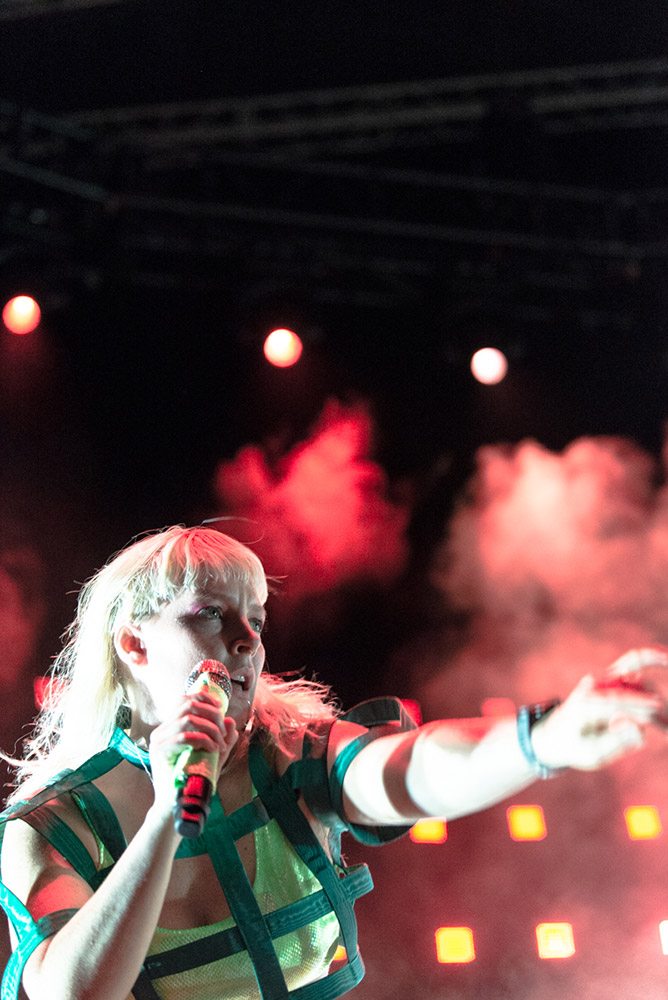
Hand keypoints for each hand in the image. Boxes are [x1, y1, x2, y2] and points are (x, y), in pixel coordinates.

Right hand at [147, 691, 237, 816]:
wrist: (177, 805)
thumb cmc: (193, 780)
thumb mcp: (214, 756)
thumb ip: (223, 739)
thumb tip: (230, 721)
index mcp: (170, 727)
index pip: (187, 700)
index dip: (207, 699)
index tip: (222, 711)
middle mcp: (161, 731)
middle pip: (189, 705)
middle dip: (212, 715)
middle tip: (223, 733)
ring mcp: (159, 741)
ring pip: (188, 719)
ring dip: (210, 729)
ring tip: (219, 744)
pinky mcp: (160, 753)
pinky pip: (184, 737)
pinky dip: (204, 740)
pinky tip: (214, 749)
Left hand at [531, 650, 666, 770]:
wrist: (555, 735)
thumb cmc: (573, 747)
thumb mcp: (591, 754)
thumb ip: (615, 743)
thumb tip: (639, 729)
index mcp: (585, 703)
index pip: (617, 700)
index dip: (638, 705)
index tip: (657, 709)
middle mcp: (594, 685)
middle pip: (632, 691)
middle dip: (652, 708)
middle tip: (665, 728)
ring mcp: (604, 678)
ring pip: (639, 682)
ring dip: (654, 698)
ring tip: (663, 719)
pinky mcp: (612, 677)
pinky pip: (634, 661)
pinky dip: (650, 658)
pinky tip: (665, 657)